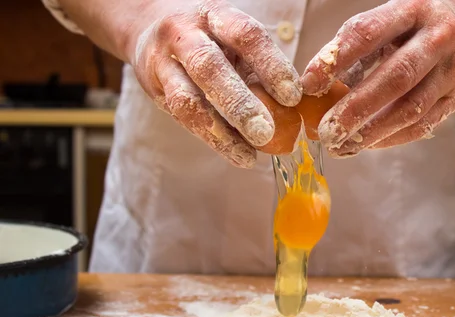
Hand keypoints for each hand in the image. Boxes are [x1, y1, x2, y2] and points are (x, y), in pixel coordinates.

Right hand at [127, 0, 301, 167]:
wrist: (150, 28)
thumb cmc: (211, 40)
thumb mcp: (234, 43)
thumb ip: (260, 71)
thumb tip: (295, 110)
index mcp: (216, 16)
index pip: (245, 36)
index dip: (270, 65)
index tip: (292, 97)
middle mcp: (185, 33)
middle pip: (209, 67)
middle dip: (239, 103)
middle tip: (266, 132)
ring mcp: (163, 61)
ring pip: (187, 99)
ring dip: (220, 131)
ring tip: (249, 154)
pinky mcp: (154, 88)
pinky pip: (181, 117)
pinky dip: (212, 139)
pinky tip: (237, 154)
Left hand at [301, 0, 454, 157]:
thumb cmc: (413, 29)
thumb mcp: (387, 23)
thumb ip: (353, 50)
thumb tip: (315, 88)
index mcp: (412, 10)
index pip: (368, 33)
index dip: (336, 60)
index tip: (308, 84)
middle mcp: (438, 38)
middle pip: (396, 77)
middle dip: (357, 108)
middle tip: (326, 131)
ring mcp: (453, 70)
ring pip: (411, 108)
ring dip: (372, 132)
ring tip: (340, 146)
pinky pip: (423, 125)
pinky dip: (390, 138)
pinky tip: (365, 145)